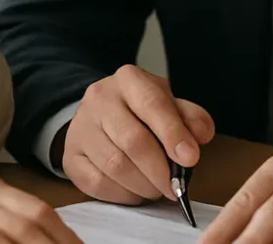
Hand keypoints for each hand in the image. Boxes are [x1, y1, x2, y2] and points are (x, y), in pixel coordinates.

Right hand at [61, 65, 215, 204]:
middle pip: (133, 140)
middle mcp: (99, 98)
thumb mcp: (169, 103)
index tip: (190, 159)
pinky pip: (98, 184)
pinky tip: (135, 191)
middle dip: (160, 171)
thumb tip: (202, 135)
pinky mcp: (70, 156)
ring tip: (157, 188)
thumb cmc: (141, 110)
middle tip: (175, 188)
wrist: (100, 114)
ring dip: (143, 185)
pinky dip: (123, 194)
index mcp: (129, 79)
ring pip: (115, 165)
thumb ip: (190, 117)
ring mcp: (80, 127)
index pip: (152, 104)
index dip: (173, 134)